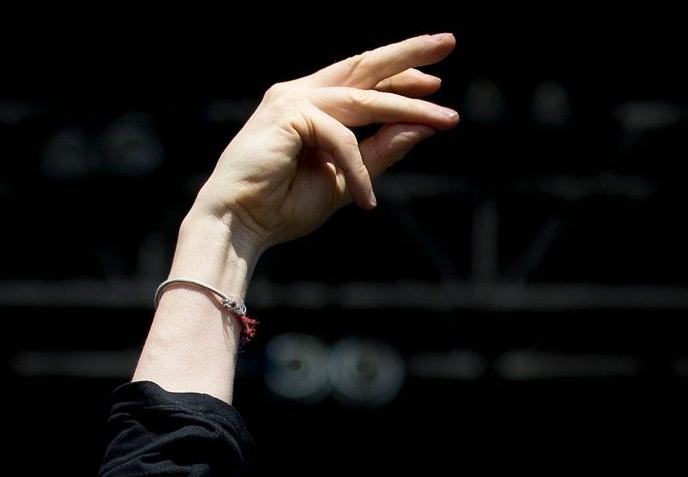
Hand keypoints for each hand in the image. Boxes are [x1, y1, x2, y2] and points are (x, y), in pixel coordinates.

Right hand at [191, 33, 459, 259]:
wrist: (239, 224)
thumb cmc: (283, 206)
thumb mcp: (347, 179)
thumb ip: (379, 153)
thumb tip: (420, 129)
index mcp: (310, 104)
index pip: (361, 80)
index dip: (399, 76)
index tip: (436, 81)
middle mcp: (301, 93)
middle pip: (364, 65)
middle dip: (408, 54)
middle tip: (448, 41)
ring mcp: (293, 98)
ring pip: (364, 98)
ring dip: (409, 107)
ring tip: (447, 120)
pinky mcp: (290, 114)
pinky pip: (342, 138)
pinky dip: (358, 168)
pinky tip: (367, 200)